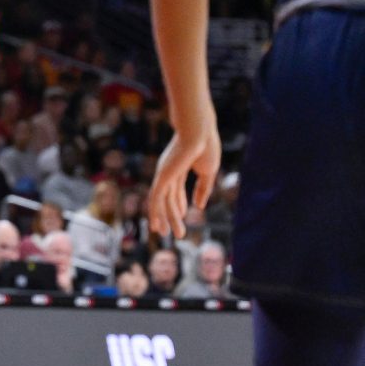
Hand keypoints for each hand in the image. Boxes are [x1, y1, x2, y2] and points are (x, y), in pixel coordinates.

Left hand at [146, 104, 221, 239]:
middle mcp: (169, 170)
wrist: (199, 131)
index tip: (182, 215)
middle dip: (171, 215)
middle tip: (174, 232)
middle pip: (168, 196)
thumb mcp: (208, 171)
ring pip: (163, 200)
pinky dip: (155, 211)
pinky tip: (157, 224)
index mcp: (180, 166)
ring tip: (168, 234)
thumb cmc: (206, 145)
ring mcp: (165, 173)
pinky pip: (157, 198)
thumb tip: (199, 207)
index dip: (179, 203)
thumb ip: (204, 189)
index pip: (176, 188)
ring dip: (166, 218)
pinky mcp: (162, 176)